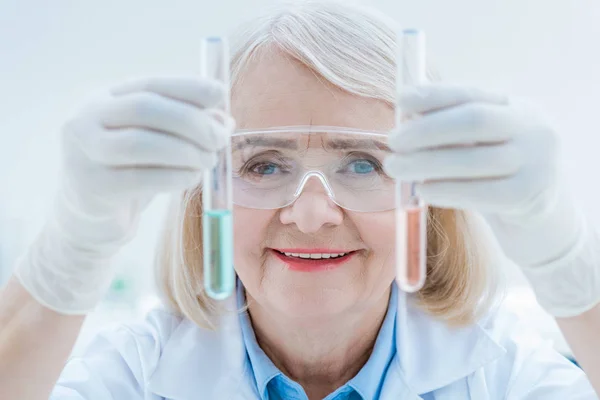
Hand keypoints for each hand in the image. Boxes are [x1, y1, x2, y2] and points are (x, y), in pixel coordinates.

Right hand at [14, 77, 233, 313]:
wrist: (91, 218)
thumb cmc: (130, 172)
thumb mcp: (157, 143)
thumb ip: (187, 126)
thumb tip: (224, 121)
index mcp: (105, 98)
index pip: (151, 83)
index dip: (189, 87)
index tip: (221, 94)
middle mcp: (87, 118)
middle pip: (145, 107)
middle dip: (192, 122)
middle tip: (220, 139)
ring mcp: (84, 152)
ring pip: (141, 143)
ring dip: (186, 151)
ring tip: (208, 161)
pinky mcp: (92, 186)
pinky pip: (141, 179)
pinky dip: (175, 176)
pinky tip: (191, 178)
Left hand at [384, 84, 596, 316]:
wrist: (541, 218)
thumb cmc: (497, 174)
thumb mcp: (483, 144)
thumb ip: (451, 129)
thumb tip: (405, 119)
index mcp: (518, 107)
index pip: (473, 94)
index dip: (435, 95)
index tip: (401, 100)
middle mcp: (534, 129)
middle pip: (474, 121)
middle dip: (426, 130)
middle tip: (393, 141)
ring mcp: (538, 163)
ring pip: (474, 159)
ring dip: (426, 163)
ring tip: (396, 167)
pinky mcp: (530, 198)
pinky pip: (480, 194)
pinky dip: (446, 191)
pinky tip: (423, 190)